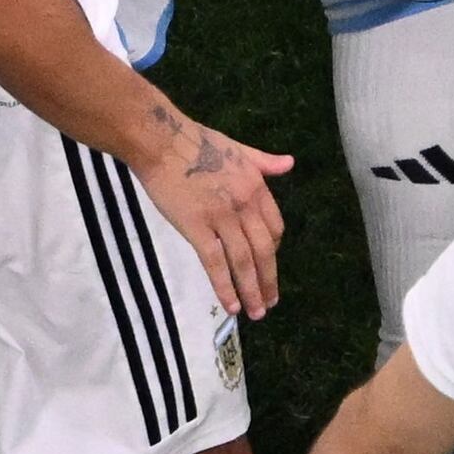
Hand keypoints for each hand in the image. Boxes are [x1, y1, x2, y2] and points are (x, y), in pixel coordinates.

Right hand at [138, 112, 290, 316]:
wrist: (162, 142)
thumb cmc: (196, 141)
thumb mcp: (239, 148)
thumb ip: (265, 162)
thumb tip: (290, 163)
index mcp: (256, 186)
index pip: (274, 228)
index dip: (273, 252)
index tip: (267, 268)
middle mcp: (244, 204)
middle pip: (263, 250)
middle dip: (268, 281)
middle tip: (269, 304)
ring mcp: (222, 217)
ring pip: (243, 261)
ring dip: (251, 290)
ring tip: (255, 312)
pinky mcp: (197, 227)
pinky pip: (216, 263)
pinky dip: (225, 286)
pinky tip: (231, 305)